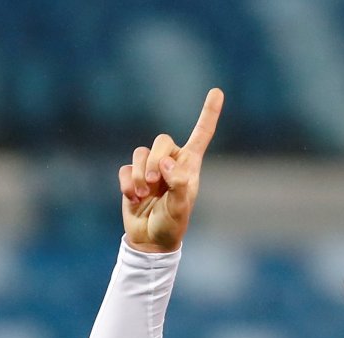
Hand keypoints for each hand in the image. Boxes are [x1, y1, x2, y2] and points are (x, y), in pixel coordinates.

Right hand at [119, 88, 223, 252]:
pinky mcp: (132, 176)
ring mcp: (150, 168)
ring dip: (139, 175)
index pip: (201, 134)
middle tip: (153, 183)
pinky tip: (133, 198)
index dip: (209, 113)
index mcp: (190, 165)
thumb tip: (166, 164)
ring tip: (143, 195)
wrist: (150, 239)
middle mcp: (171, 162)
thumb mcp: (180, 208)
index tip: (217, 91)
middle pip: (161, 141)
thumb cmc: (172, 224)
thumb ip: (178, 185)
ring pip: (140, 153)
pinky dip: (127, 183)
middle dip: (154, 160)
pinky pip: (125, 168)